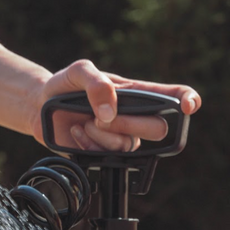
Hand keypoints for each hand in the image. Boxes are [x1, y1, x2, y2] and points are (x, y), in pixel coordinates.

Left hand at [33, 59, 200, 152]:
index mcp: (137, 93)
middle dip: (128, 123)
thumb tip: (110, 112)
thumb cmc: (63, 86)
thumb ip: (96, 83)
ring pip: (130, 145)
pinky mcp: (108, 155)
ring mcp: (123, 138)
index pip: (175, 95)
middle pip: (158, 128)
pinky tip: (79, 134)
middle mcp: (136, 117)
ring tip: (84, 122)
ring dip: (102, 134)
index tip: (188, 107)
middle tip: (100, 115)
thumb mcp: (77, 72)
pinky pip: (110, 157)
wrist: (41, 109)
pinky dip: (89, 145)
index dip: (189, 100)